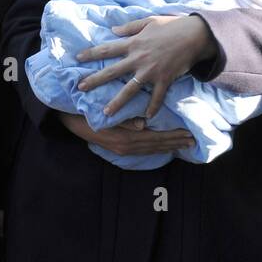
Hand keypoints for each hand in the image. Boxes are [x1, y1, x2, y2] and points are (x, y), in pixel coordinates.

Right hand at [58, 112, 194, 157]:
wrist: (69, 120)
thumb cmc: (88, 112)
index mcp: (125, 138)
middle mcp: (126, 146)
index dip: (173, 137)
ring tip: (183, 144)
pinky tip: (163, 146)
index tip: (189, 134)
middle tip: (192, 141)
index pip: (156, 138)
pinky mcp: (118, 148)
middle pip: (156, 145)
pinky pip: (142, 149)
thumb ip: (124, 120)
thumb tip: (143, 124)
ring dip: (167, 146)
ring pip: (150, 149)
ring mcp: (122, 149)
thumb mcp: (105, 114)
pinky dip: (155, 148)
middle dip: (174, 143)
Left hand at [75, 15, 218, 118]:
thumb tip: (113, 30)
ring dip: (117, 102)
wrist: (195, 35)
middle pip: (112, 71)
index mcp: (134, 43)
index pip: (107, 49)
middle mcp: (138, 59)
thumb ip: (130, 27)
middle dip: (95, 80)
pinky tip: (146, 118)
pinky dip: (152, 108)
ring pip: (129, 90)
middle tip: (80, 88)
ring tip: (106, 112)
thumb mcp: (149, 21)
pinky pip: (156, 97)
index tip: (77, 58)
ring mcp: (151, 71)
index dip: (91, 53)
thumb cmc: (172, 26)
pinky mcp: (164, 79)